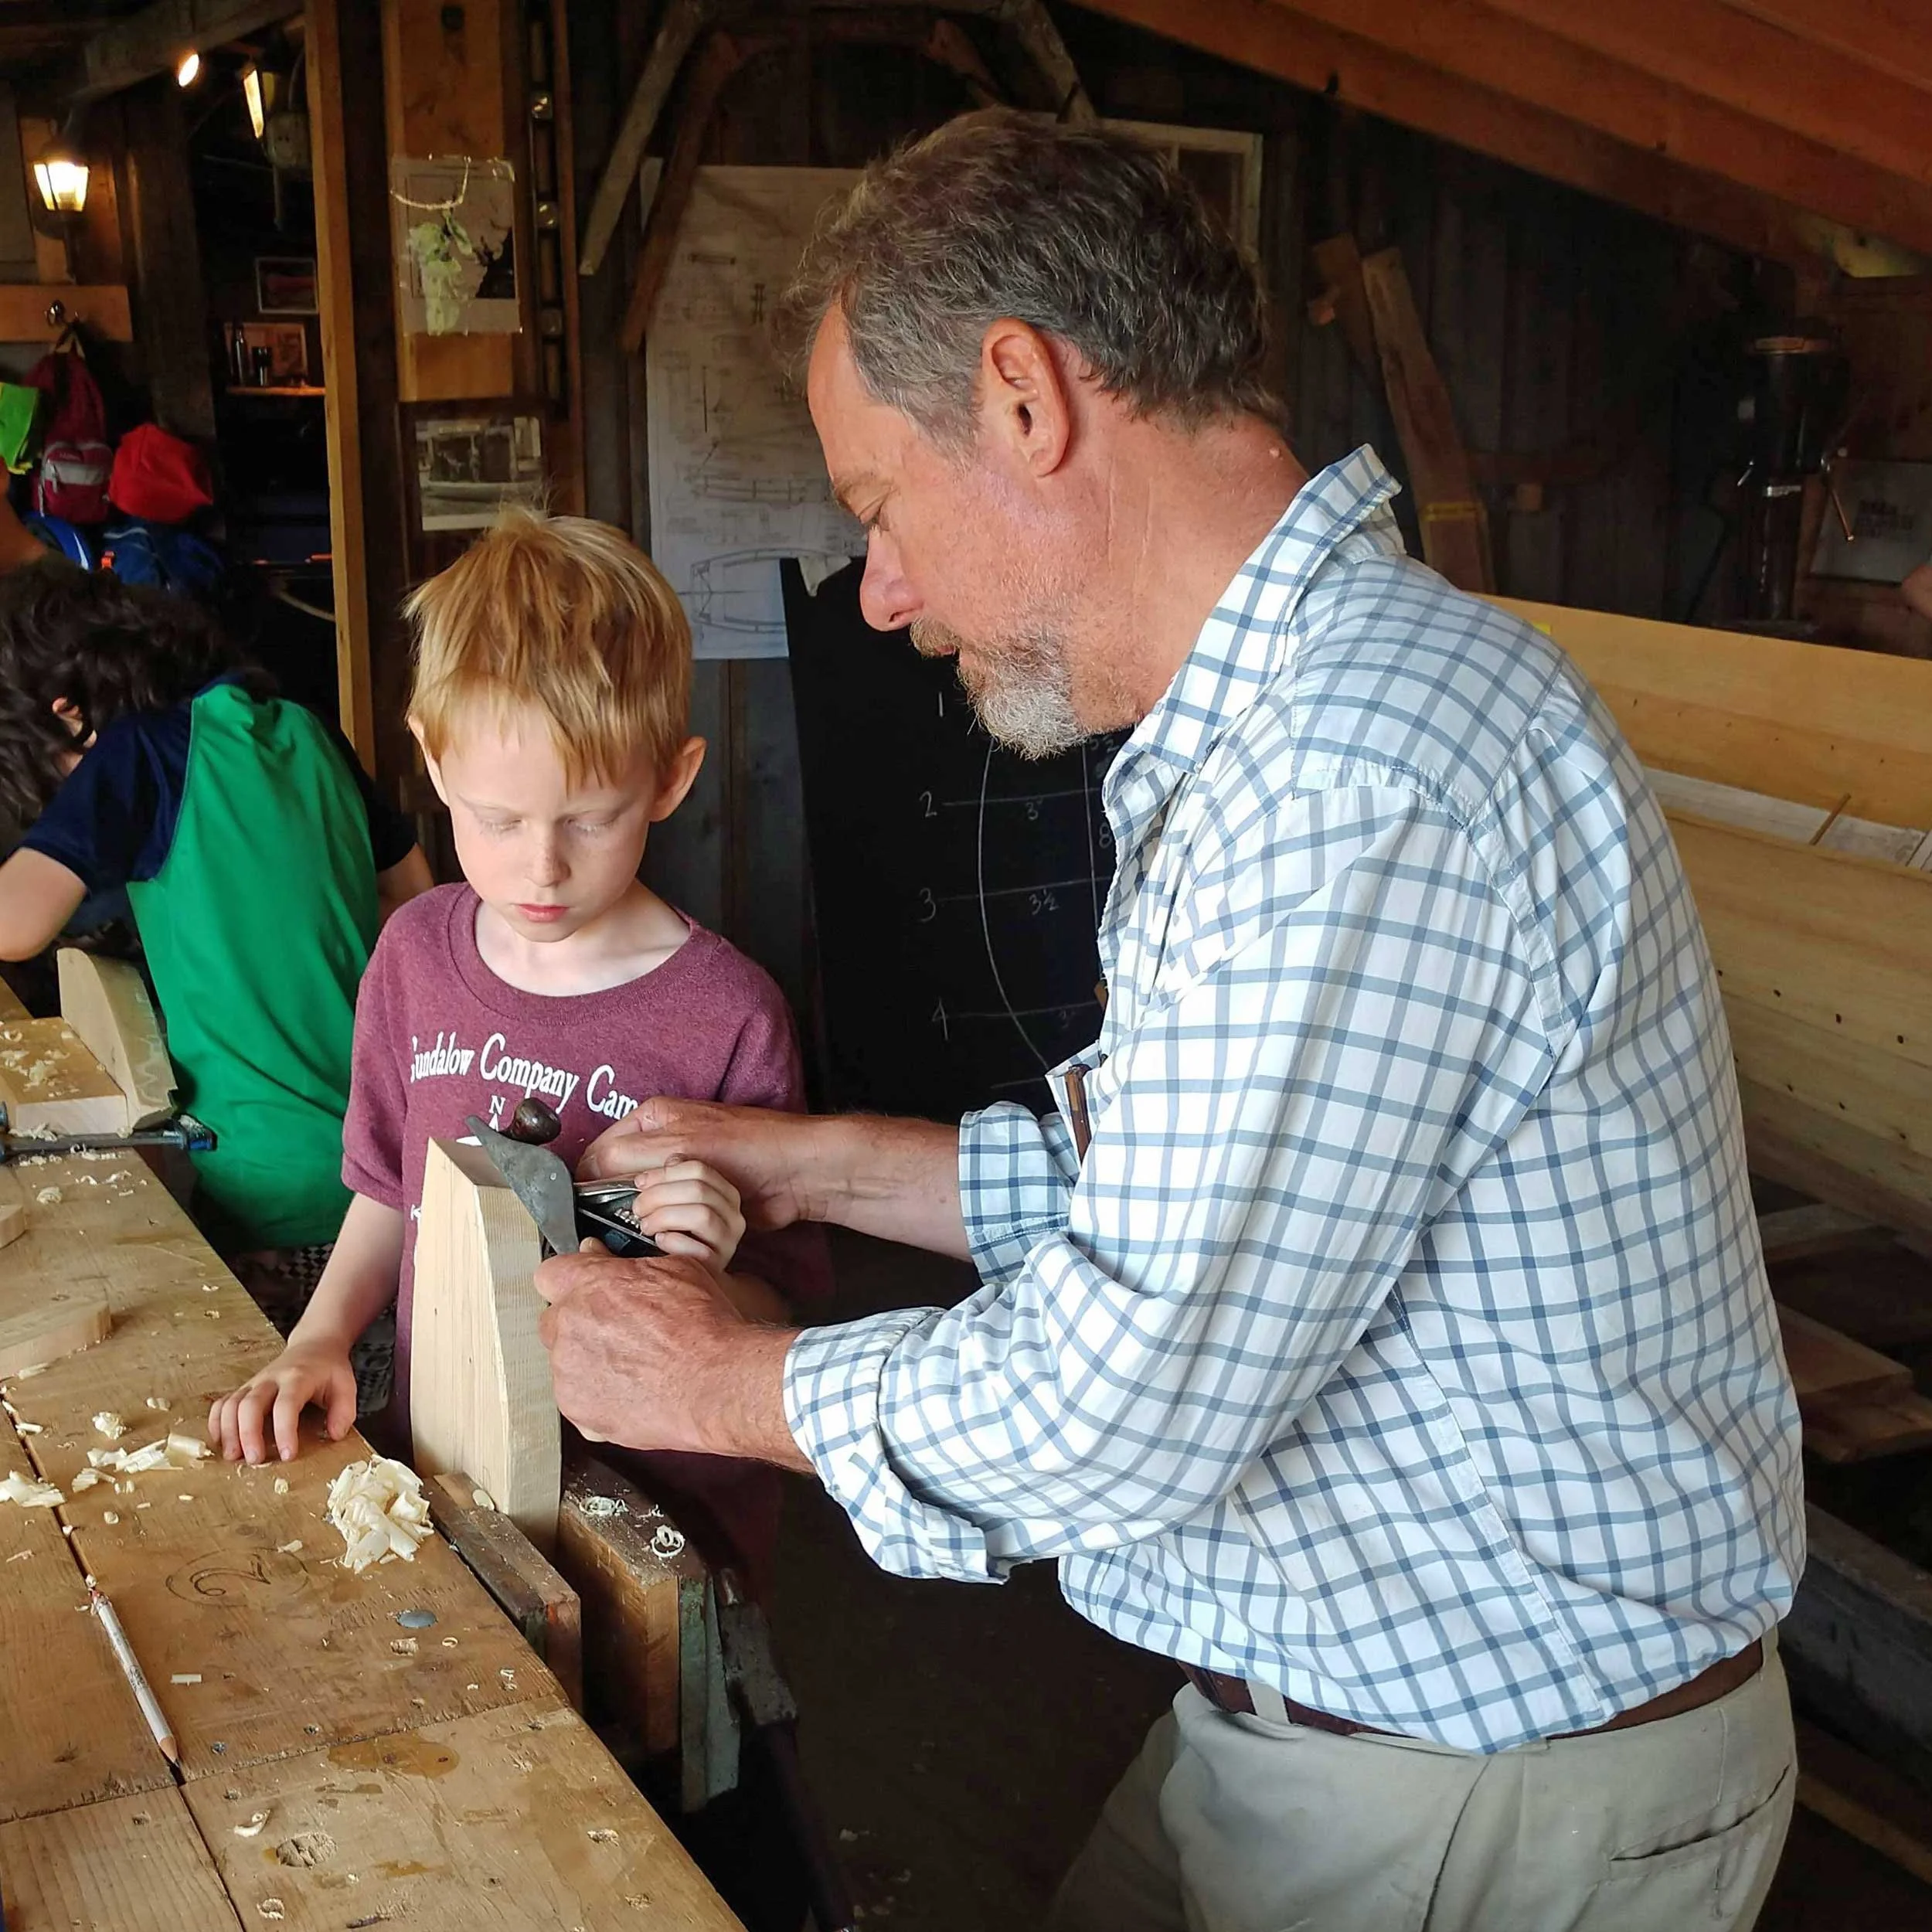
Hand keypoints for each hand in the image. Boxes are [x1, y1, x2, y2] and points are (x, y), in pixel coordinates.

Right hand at [207, 1340, 356, 1464]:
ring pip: (231, 1404)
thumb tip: (335, 1435)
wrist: (314, 1345)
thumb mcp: (346, 1386)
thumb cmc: (329, 1370)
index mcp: (298, 1378)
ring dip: (228, 1431)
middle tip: (254, 1460)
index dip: (284, 1430)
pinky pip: (222, 1403)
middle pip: (250, 1404)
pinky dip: (216, 1422)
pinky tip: (221, 1441)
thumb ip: (344, 1411)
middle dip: (248, 1434)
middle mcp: (271, 1379)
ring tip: (233, 1457)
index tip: (288, 1455)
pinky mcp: (244, 1388)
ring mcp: (254, 1383)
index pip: (286, 1404)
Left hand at [535, 1244, 806, 1466]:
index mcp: (588, 1285)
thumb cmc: (703, 1327)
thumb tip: (598, 1255)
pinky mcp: (578, 1410)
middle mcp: (569, 1326)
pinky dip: (597, 1396)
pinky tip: (631, 1392)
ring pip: (566, 1361)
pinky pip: (577, 1398)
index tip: (585, 1289)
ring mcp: (568, 1371)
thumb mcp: (675, 1271)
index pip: (550, 1274)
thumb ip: (623, 1263)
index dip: (570, 1281)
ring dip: (589, 1361)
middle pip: (554, 1320)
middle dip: (579, 1323)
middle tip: (618, 1331)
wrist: (716, 1383)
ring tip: (633, 1366)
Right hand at [577, 1097, 820, 1230]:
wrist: (795, 1172)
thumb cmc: (745, 1147)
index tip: (586, 1208)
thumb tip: (583, 1173)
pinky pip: (667, 1218)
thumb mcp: (678, 1145)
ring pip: (642, 1203)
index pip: (600, 1151)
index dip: (590, 1180)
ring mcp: (678, 1173)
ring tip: (657, 1224)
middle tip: (630, 1217)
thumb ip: (626, 1156)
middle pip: (618, 1179)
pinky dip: (667, 1227)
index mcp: (651, 1119)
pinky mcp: (695, 1200)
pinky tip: (670, 1234)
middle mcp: (661, 1144)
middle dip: (621, 1201)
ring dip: (649, 1215)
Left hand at [629, 1159, 744, 1270]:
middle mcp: (734, 1216)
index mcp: (726, 1195)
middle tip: (638, 1207)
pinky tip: (659, 1241)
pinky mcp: (717, 1265)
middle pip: (699, 1189)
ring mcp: (728, 1241)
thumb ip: (679, 1180)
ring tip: (645, 1225)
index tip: (641, 1182)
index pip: (699, 1170)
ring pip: (701, 1214)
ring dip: (664, 1216)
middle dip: (659, 1195)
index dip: (665, 1173)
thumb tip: (670, 1161)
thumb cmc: (684, 1237)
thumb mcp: (683, 1205)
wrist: (693, 1277)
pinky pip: (696, 1249)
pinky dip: (672, 1241)